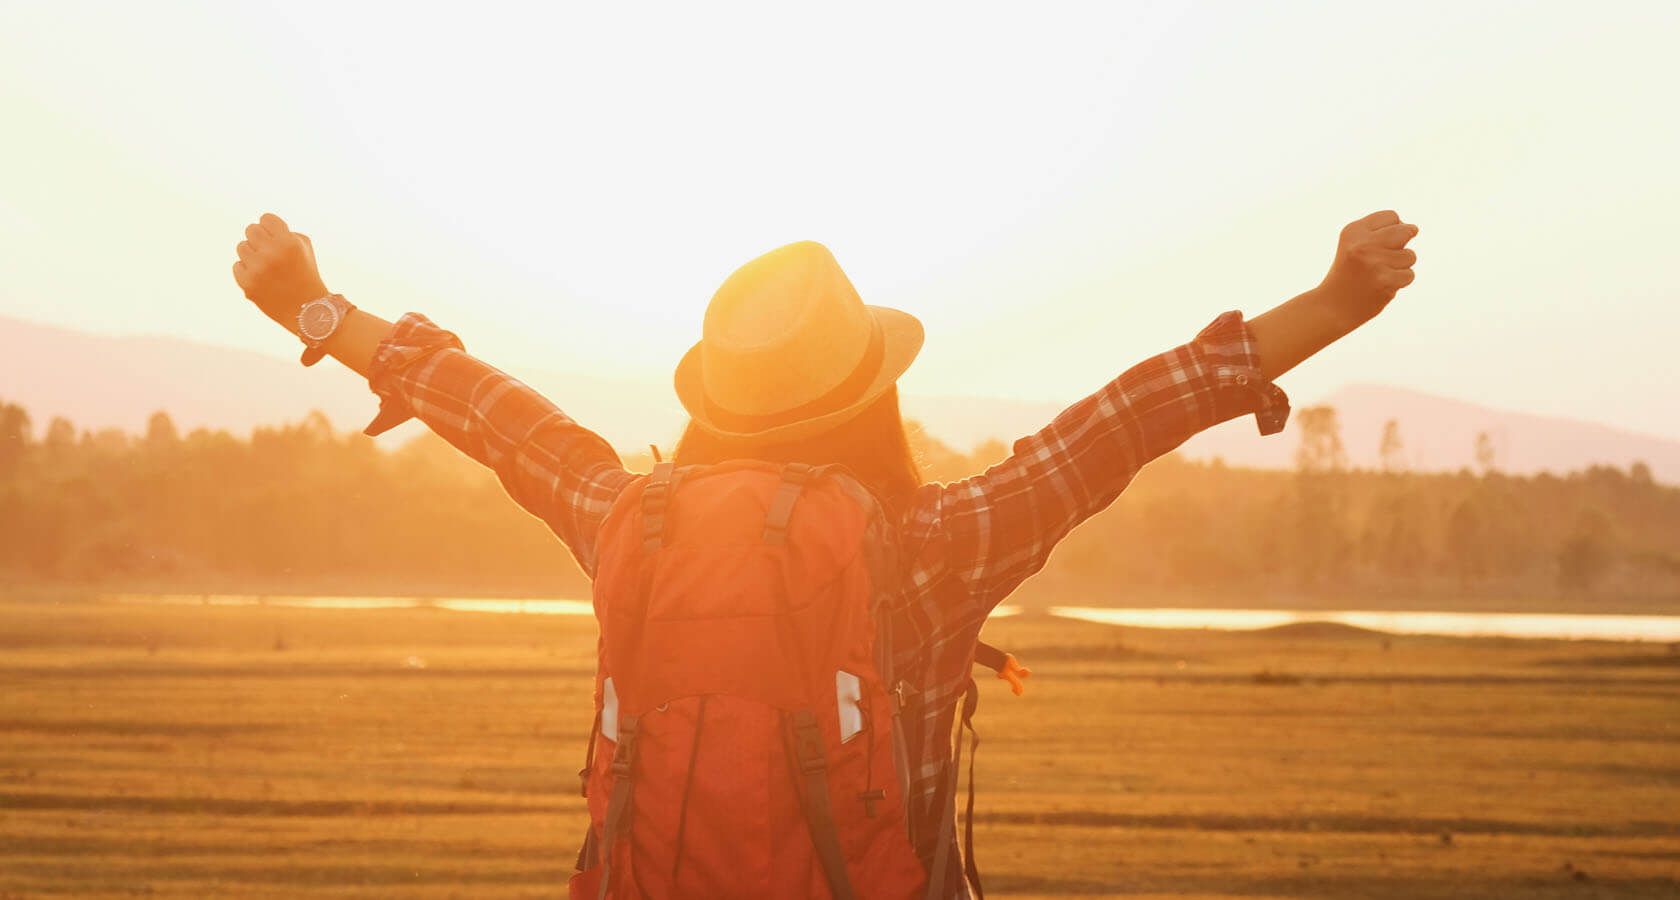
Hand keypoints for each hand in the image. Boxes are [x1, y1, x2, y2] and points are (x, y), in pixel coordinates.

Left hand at [231, 213, 329, 332]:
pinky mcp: (248, 284)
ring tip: (267, 267)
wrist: (307, 310)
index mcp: (288, 242)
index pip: (266, 218)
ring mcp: (258, 269)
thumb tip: (259, 227)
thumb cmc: (305, 274)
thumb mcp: (304, 248)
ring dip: (252, 254)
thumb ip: (283, 232)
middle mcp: (272, 253)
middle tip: (270, 252)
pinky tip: (263, 280)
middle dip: (260, 239)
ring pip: (242, 246)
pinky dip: (248, 271)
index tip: (278, 239)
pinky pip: (237, 266)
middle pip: (251, 229)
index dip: (272, 228)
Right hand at [1317, 210, 1418, 326]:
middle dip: (1404, 242)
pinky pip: (1409, 275)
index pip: (1391, 216)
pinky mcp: (1385, 281)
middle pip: (1405, 231)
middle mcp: (1362, 244)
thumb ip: (1379, 232)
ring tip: (1381, 274)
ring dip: (1401, 266)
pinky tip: (1382, 286)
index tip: (1379, 244)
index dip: (1392, 229)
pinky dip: (1399, 282)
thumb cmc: (1348, 274)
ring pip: (1410, 255)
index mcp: (1353, 231)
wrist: (1331, 308)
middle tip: (1388, 257)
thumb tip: (1413, 229)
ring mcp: (1374, 263)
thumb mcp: (1353, 245)